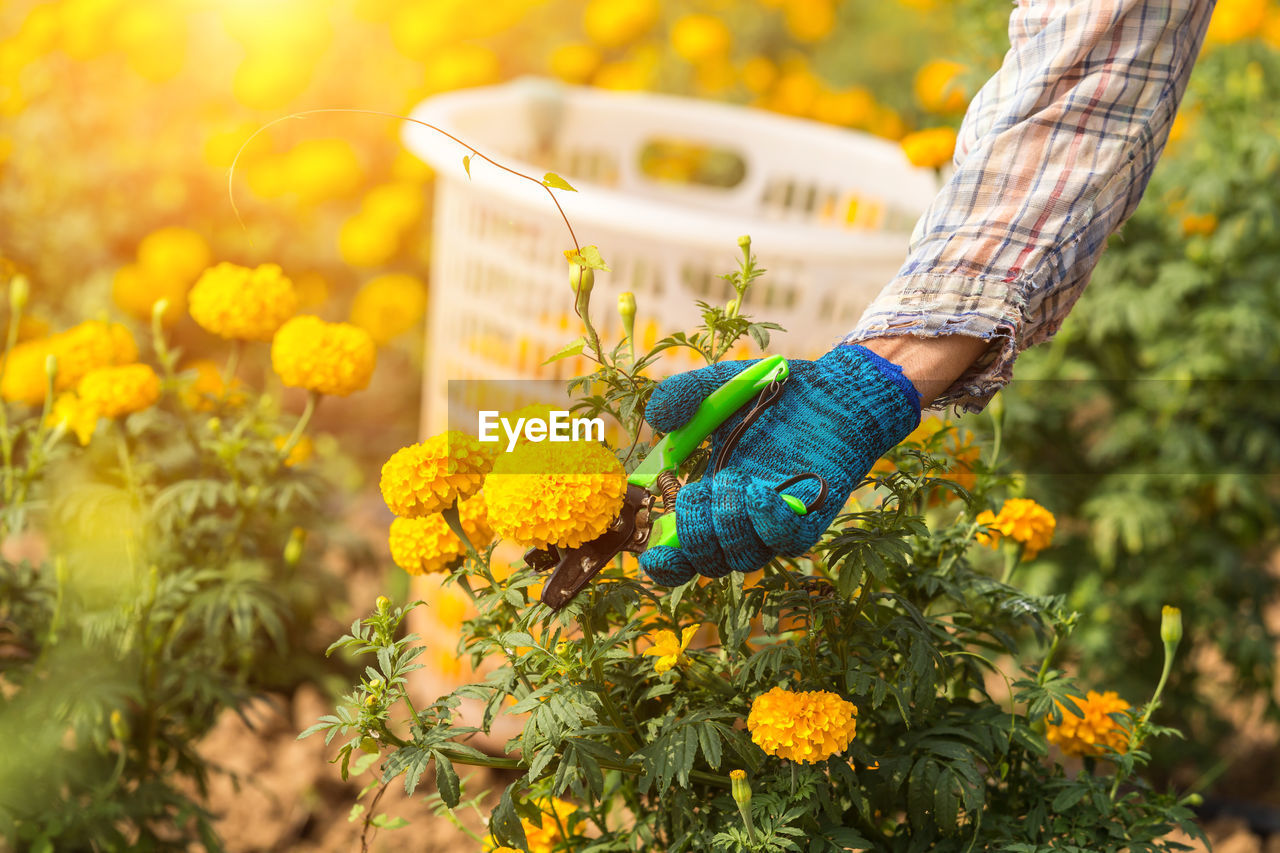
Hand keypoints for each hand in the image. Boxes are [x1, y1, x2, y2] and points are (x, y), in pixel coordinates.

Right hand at [638, 345, 921, 585]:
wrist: (836, 391)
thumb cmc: (777, 394)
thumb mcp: (721, 386)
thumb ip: (684, 395)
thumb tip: (655, 419)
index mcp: (712, 498)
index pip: (684, 553)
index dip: (665, 564)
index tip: (652, 554)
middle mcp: (742, 519)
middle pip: (709, 563)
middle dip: (694, 536)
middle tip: (694, 493)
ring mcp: (776, 522)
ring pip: (745, 557)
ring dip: (728, 524)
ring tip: (733, 479)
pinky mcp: (811, 518)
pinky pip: (787, 542)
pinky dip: (767, 523)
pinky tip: (759, 492)